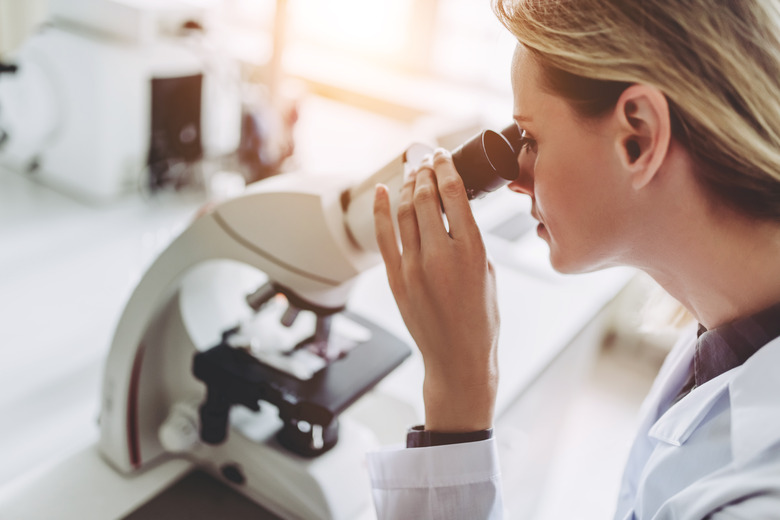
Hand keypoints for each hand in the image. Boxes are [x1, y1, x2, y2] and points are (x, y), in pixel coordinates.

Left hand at [373, 148, 499, 432]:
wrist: (458, 359)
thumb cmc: (481, 320)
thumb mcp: (489, 274)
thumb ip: (471, 241)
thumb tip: (455, 212)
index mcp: (472, 251)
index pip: (454, 194)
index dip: (445, 168)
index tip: (442, 156)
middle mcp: (441, 255)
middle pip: (425, 198)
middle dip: (424, 172)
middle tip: (425, 159)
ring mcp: (414, 268)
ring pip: (403, 212)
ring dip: (406, 186)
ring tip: (410, 171)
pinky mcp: (396, 280)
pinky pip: (383, 236)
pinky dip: (380, 209)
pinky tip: (382, 190)